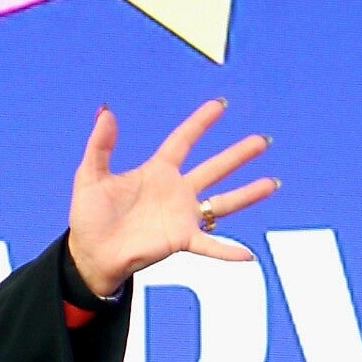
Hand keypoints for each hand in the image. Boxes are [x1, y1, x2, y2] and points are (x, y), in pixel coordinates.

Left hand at [67, 99, 278, 298]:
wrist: (89, 254)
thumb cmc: (89, 217)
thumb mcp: (90, 177)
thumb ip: (100, 145)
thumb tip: (106, 111)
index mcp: (156, 172)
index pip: (182, 141)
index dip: (200, 123)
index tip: (220, 105)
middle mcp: (176, 192)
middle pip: (214, 168)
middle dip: (238, 155)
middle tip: (262, 141)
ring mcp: (182, 216)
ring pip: (223, 202)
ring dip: (248, 194)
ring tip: (272, 183)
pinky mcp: (180, 240)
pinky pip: (209, 245)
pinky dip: (227, 251)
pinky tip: (248, 256)